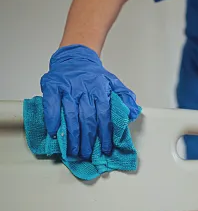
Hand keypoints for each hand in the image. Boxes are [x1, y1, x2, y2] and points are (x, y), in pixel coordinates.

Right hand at [40, 44, 139, 158]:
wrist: (75, 57)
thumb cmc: (94, 75)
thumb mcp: (114, 82)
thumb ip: (125, 97)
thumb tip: (133, 112)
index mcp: (101, 90)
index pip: (104, 115)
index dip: (105, 134)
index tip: (106, 148)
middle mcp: (85, 90)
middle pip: (87, 118)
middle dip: (89, 139)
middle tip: (88, 154)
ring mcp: (68, 89)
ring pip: (71, 115)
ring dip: (72, 135)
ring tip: (74, 150)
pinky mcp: (52, 87)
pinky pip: (51, 106)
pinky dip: (52, 120)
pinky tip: (54, 133)